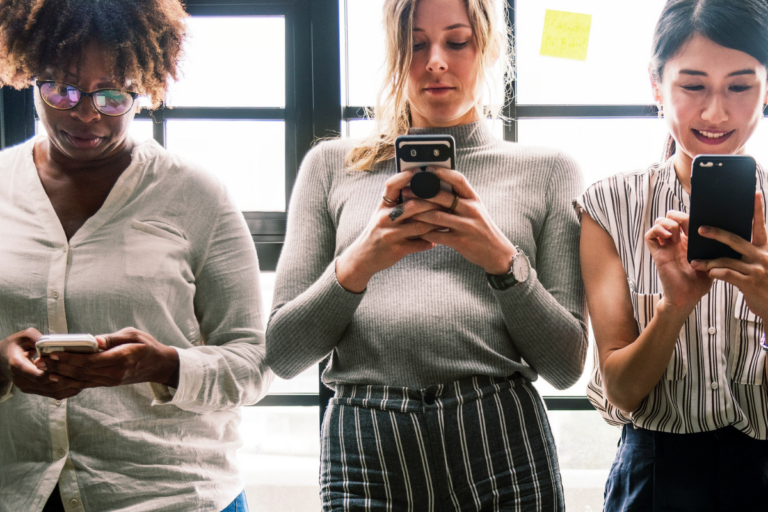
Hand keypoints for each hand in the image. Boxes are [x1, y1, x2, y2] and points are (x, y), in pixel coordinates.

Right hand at [0, 328, 85, 398]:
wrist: (1, 360)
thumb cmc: (15, 344)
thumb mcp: (24, 336)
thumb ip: (38, 338)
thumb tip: (54, 342)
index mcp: (17, 365)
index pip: (36, 374)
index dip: (52, 373)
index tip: (66, 368)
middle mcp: (21, 380)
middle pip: (47, 385)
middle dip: (66, 380)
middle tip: (84, 374)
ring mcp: (27, 387)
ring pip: (51, 392)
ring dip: (69, 386)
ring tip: (86, 379)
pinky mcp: (34, 390)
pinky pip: (52, 394)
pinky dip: (66, 390)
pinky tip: (79, 384)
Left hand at [34, 327, 179, 388]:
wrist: (158, 366)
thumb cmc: (146, 346)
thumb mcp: (133, 335)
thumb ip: (112, 338)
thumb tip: (93, 340)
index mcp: (121, 359)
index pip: (90, 361)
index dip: (70, 358)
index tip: (53, 352)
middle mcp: (114, 374)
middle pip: (81, 372)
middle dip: (59, 366)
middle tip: (40, 360)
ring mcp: (110, 381)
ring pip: (81, 380)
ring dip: (60, 374)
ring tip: (43, 368)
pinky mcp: (107, 383)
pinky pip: (85, 384)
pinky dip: (69, 381)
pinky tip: (56, 376)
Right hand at [336, 169, 442, 291]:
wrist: (364, 256)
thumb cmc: (378, 232)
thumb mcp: (382, 214)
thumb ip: (397, 203)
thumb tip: (421, 191)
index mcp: (383, 206)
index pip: (392, 185)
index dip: (406, 176)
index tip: (420, 170)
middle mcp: (385, 218)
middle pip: (413, 206)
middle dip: (433, 204)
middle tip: (447, 201)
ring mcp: (391, 234)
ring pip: (420, 225)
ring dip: (436, 224)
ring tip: (447, 220)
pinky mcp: (397, 249)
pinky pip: (419, 244)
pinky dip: (430, 242)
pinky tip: (437, 240)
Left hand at [407, 167, 515, 273]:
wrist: (495, 251)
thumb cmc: (480, 227)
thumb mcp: (475, 209)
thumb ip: (459, 198)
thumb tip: (436, 185)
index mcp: (474, 199)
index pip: (459, 180)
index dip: (443, 173)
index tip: (428, 169)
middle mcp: (471, 210)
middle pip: (443, 197)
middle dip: (421, 193)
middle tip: (406, 191)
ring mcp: (466, 226)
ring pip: (436, 216)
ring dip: (419, 213)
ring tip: (406, 210)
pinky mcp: (460, 241)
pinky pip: (437, 235)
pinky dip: (424, 233)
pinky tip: (414, 230)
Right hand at [645, 210, 712, 311]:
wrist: (688, 297)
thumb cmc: (700, 281)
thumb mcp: (713, 259)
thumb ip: (713, 245)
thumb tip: (720, 230)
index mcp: (689, 240)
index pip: (684, 218)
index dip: (688, 213)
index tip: (698, 216)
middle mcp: (675, 241)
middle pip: (669, 216)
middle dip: (677, 216)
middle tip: (686, 226)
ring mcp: (665, 247)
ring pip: (658, 222)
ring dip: (668, 224)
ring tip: (677, 235)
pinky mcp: (657, 254)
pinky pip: (649, 236)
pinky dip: (657, 231)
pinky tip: (669, 237)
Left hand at [690, 192, 767, 320]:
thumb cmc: (763, 283)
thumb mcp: (761, 265)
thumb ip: (749, 253)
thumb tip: (727, 239)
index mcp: (765, 248)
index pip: (760, 226)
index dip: (757, 210)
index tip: (755, 193)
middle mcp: (762, 256)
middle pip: (736, 240)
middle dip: (716, 233)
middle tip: (699, 228)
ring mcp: (757, 270)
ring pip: (727, 260)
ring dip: (708, 261)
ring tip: (694, 262)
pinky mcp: (749, 283)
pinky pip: (728, 275)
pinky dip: (716, 272)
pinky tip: (708, 273)